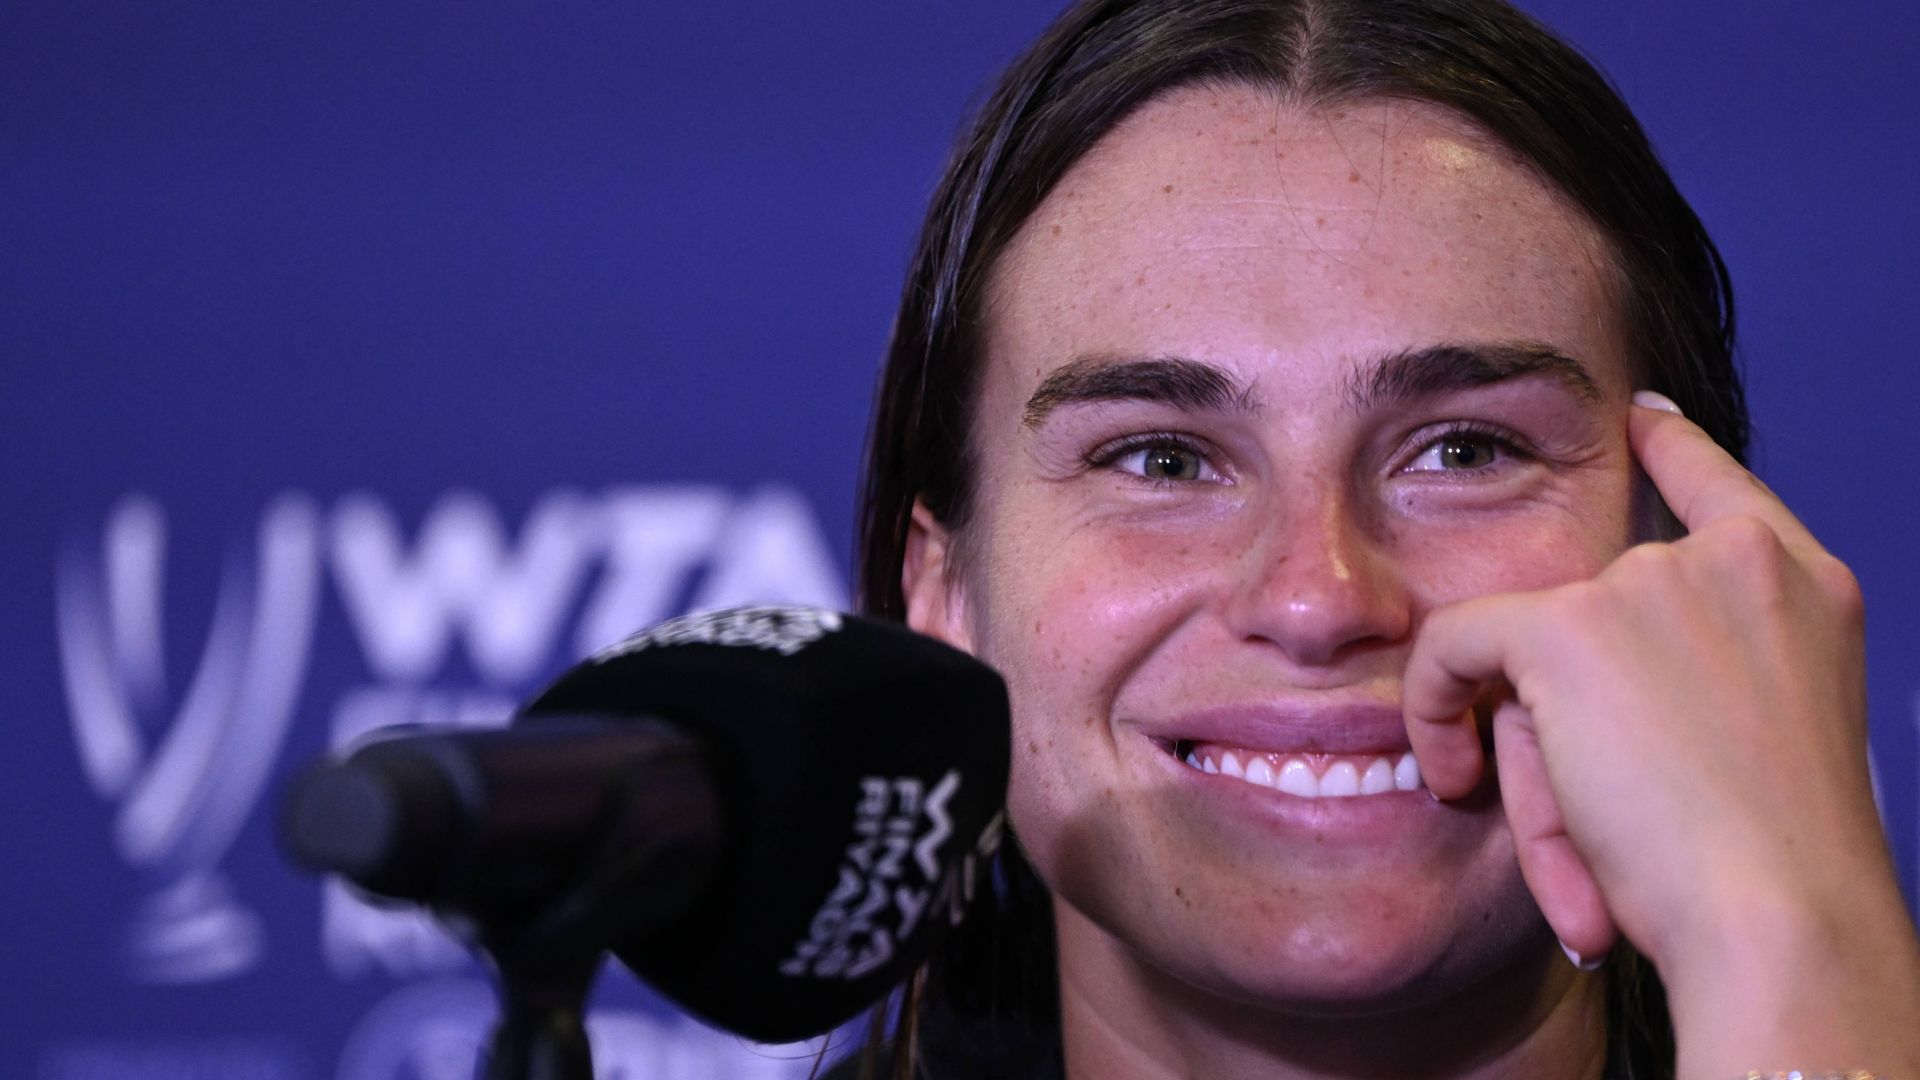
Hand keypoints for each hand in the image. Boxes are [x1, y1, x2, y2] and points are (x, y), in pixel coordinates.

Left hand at [1402, 393, 1919, 1074]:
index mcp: (1803, 588)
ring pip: (1528, 657)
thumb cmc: (1768, 874)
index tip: (1640, 420)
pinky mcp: (1571, 624)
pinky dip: (1436, 706)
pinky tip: (1451, 768)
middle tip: (1621, 834)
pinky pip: (1456, 646)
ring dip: (1539, 762)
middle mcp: (1735, 564)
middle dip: (1575, 733)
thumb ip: (1686, 678)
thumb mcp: (1753, 746)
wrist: (1779, 916)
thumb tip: (1541, 694)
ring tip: (1598, 851)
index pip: (1721, 485)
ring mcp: (1652, 583)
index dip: (1671, 449)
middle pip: (1588, 616)